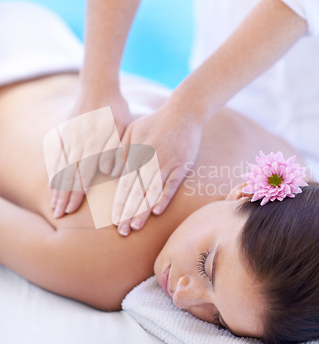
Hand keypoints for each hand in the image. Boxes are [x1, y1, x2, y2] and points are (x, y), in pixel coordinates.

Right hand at [46, 90, 130, 217]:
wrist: (97, 86)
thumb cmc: (115, 109)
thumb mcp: (122, 127)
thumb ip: (115, 149)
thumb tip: (108, 170)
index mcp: (92, 145)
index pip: (81, 175)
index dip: (75, 195)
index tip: (70, 211)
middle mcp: (77, 144)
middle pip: (67, 176)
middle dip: (62, 197)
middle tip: (58, 215)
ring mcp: (68, 140)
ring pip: (59, 168)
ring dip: (56, 188)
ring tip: (53, 204)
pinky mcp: (64, 134)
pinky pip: (56, 156)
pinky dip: (52, 171)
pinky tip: (50, 182)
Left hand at [111, 103, 202, 235]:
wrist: (184, 112)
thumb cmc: (155, 123)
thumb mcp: (133, 131)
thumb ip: (121, 150)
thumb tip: (109, 171)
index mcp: (136, 153)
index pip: (124, 182)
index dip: (118, 202)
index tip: (113, 219)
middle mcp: (149, 159)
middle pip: (136, 190)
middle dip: (127, 212)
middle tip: (121, 231)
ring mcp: (167, 163)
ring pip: (151, 190)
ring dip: (142, 210)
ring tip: (135, 227)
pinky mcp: (182, 165)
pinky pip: (172, 184)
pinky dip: (164, 197)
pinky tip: (156, 212)